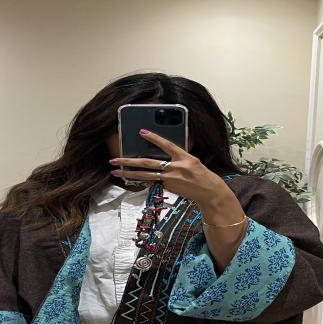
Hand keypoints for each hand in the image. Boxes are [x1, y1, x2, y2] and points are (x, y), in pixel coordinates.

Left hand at [109, 129, 229, 207]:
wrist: (208, 191)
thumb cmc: (200, 174)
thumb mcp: (191, 160)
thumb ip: (176, 157)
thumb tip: (161, 154)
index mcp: (183, 157)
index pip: (166, 145)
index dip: (154, 138)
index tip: (142, 132)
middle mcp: (175, 168)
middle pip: (148, 163)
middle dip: (129, 162)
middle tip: (115, 160)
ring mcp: (170, 179)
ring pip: (145, 176)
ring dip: (129, 174)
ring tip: (116, 172)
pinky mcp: (167, 187)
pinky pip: (153, 182)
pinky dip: (142, 180)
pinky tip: (131, 180)